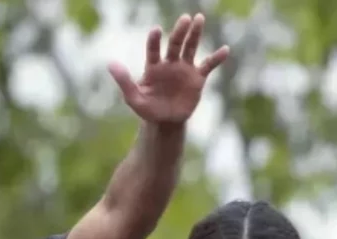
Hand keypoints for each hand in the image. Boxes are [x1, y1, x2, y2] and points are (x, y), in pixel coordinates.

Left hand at [107, 13, 229, 125]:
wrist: (165, 121)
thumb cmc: (148, 109)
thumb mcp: (133, 98)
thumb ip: (124, 81)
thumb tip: (111, 63)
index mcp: (153, 66)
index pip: (153, 49)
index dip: (154, 40)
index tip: (156, 31)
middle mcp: (169, 63)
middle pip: (175, 44)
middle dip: (180, 32)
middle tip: (185, 19)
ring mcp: (184, 69)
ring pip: (190, 48)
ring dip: (195, 34)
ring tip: (199, 18)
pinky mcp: (197, 78)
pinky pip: (208, 66)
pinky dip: (217, 58)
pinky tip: (225, 49)